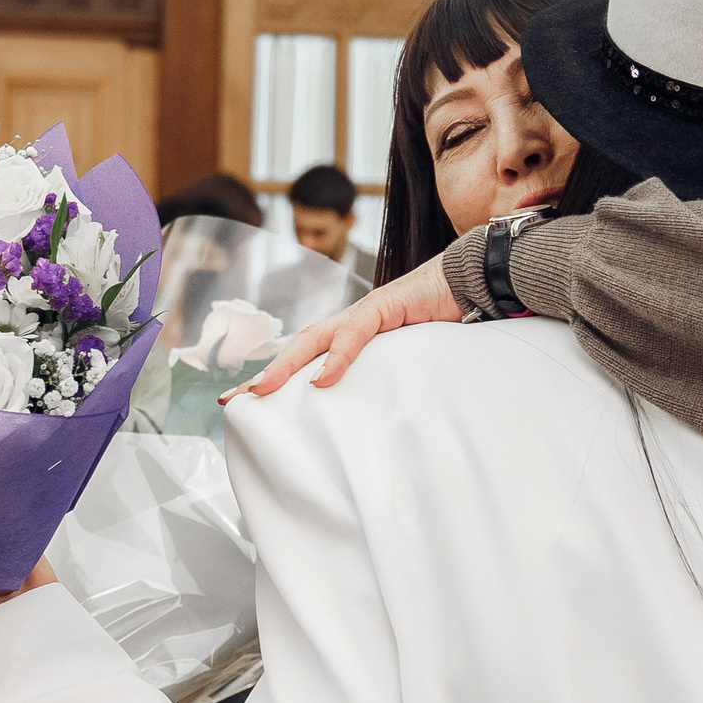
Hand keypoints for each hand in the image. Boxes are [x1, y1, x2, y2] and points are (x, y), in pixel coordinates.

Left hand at [227, 252, 463, 400]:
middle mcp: (351, 322)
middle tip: (233, 399)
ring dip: (286, 364)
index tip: (245, 401)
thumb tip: (369, 420)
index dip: (276, 376)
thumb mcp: (406, 360)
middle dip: (265, 373)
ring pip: (314, 338)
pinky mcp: (385, 305)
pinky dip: (337, 356)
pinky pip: (355, 333)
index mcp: (353, 335)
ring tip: (263, 388)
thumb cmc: (441, 322)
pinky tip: (322, 378)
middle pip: (297, 347)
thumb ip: (384, 380)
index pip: (306, 356)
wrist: (469, 282)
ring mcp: (365, 312)